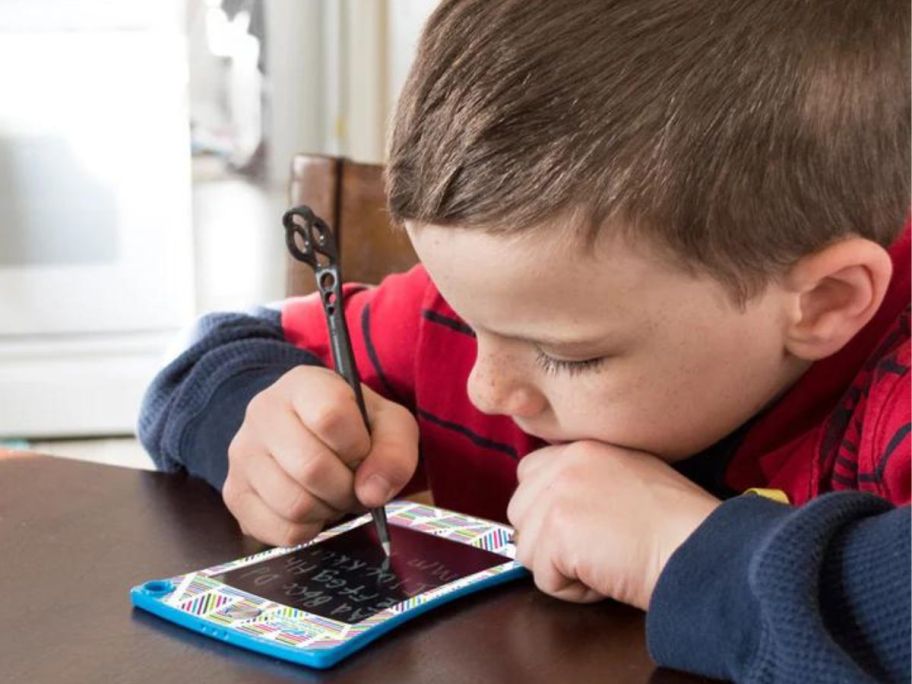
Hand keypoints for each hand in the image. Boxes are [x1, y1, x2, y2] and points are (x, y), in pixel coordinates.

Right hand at [222, 365, 418, 546]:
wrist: (306, 432)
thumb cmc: (354, 426)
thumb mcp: (389, 425)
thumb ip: (395, 451)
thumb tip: (372, 493)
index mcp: (303, 384)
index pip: (330, 416)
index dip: (357, 446)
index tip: (363, 452)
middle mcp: (262, 412)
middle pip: (312, 468)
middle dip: (347, 488)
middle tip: (354, 484)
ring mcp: (242, 454)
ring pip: (294, 505)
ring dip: (329, 510)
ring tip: (334, 494)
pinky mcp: (234, 493)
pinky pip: (280, 531)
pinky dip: (308, 529)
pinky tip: (313, 509)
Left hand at [506, 440, 719, 609]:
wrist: (699, 546)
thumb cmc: (678, 523)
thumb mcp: (629, 475)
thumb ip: (587, 479)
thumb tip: (553, 506)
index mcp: (582, 448)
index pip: (529, 475)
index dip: (547, 510)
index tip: (579, 528)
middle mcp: (564, 464)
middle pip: (519, 514)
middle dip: (549, 541)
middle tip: (596, 548)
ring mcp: (556, 497)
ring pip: (527, 549)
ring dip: (562, 568)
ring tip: (605, 561)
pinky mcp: (556, 533)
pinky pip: (542, 579)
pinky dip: (573, 591)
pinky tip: (606, 576)